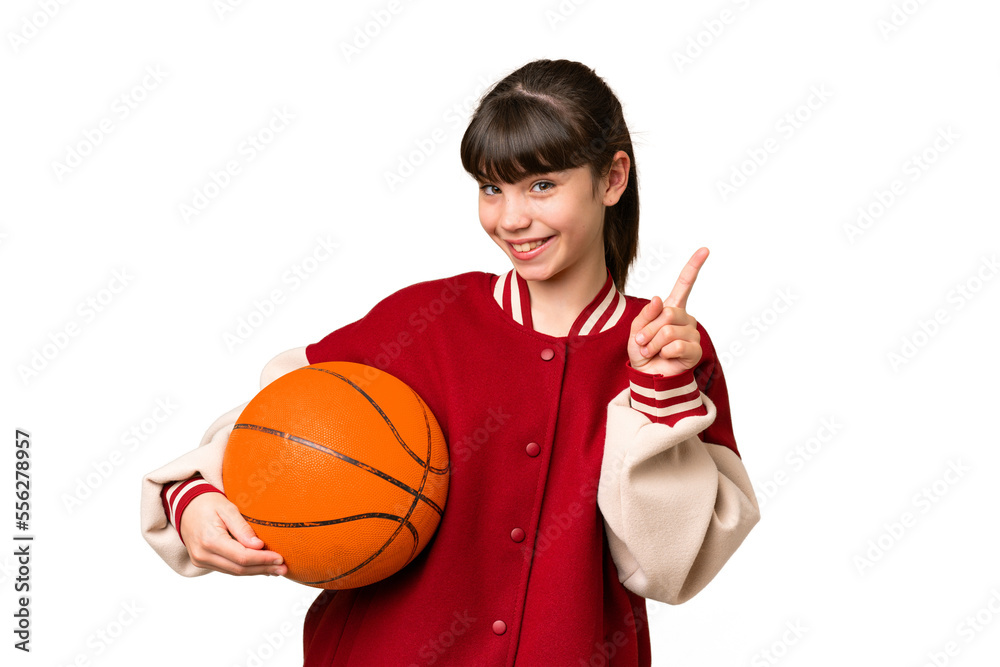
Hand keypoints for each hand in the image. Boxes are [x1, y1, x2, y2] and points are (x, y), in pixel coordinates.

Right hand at [180, 492, 287, 576]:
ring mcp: (201, 560)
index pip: (242, 557)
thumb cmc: (207, 503)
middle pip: (239, 568)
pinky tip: (260, 567)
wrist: (185, 506)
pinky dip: (245, 569)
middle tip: (283, 568)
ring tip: (276, 569)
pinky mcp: (203, 562)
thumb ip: (242, 528)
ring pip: (234, 572)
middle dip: (263, 569)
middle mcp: (203, 555)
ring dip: (256, 571)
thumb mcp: (227, 508)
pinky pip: (228, 569)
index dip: (263, 560)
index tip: (280, 558)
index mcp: (210, 540)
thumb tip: (258, 546)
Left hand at [628, 247, 707, 376]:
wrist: (647, 376)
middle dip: (649, 329)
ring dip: (653, 344)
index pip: (685, 284)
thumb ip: (645, 315)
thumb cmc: (642, 352)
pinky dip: (664, 352)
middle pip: (668, 314)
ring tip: (651, 351)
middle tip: (642, 342)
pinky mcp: (695, 350)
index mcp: (672, 308)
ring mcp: (692, 333)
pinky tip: (664, 357)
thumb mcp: (635, 330)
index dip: (694, 267)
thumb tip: (659, 300)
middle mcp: (685, 318)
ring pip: (669, 331)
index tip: (705, 250)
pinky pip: (677, 345)